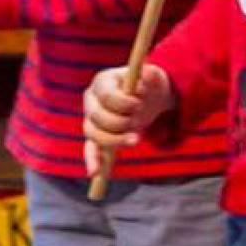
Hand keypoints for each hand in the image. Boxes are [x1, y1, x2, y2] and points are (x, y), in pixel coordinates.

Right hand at [81, 62, 173, 182]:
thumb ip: (152, 74)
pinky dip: (92, 160)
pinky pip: (90, 148)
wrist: (149, 97)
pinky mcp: (96, 135)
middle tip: (139, 123)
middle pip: (97, 117)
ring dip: (114, 140)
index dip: (123, 103)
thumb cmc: (149, 84)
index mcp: (103, 81)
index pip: (106, 96)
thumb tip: (146, 73)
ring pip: (94, 134)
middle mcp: (92, 100)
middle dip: (120, 123)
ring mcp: (91, 119)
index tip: (139, 105)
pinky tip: (96, 172)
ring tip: (136, 139)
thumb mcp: (155, 76)